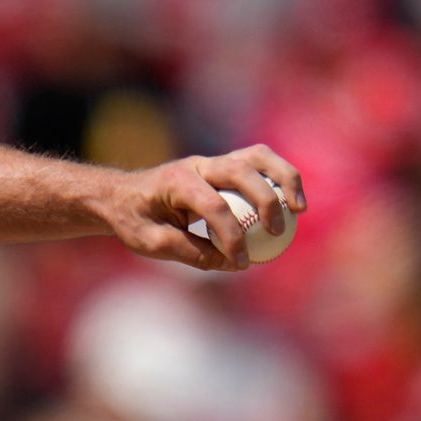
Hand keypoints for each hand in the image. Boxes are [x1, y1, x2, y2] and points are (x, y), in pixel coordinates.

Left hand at [98, 145, 304, 273]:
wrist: (120, 195)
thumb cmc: (134, 220)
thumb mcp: (152, 243)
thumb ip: (191, 252)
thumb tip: (231, 263)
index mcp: (175, 182)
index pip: (212, 206)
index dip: (231, 236)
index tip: (241, 262)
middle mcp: (197, 166)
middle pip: (241, 171)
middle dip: (265, 200)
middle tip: (276, 233)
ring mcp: (212, 162)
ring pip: (257, 157)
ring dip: (283, 178)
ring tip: (299, 209)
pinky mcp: (224, 165)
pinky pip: (259, 162)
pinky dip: (279, 177)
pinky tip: (293, 202)